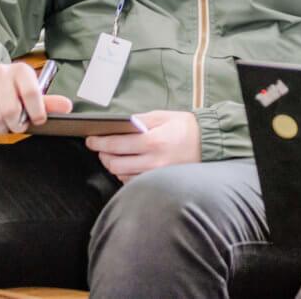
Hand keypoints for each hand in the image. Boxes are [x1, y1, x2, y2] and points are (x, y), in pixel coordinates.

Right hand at [0, 62, 72, 133]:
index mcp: (20, 71)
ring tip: (4, 123)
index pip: (32, 93)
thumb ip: (48, 101)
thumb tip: (67, 107)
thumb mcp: (29, 90)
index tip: (38, 120)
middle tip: (18, 125)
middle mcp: (0, 73)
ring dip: (1, 128)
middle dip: (17, 125)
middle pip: (11, 110)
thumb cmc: (10, 89)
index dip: (37, 112)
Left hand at [85, 110, 200, 182]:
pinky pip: (133, 183)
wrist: (209, 144)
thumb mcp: (162, 116)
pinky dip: (126, 174)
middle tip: (102, 147)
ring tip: (114, 155)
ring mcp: (156, 176)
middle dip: (104, 155)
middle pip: (114, 164)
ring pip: (121, 176)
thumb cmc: (186, 127)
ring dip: (114, 165)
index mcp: (153, 142)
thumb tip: (117, 124)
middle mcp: (153, 162)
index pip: (116, 145)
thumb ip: (139, 120)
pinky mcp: (159, 184)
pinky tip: (128, 165)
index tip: (91, 140)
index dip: (98, 143)